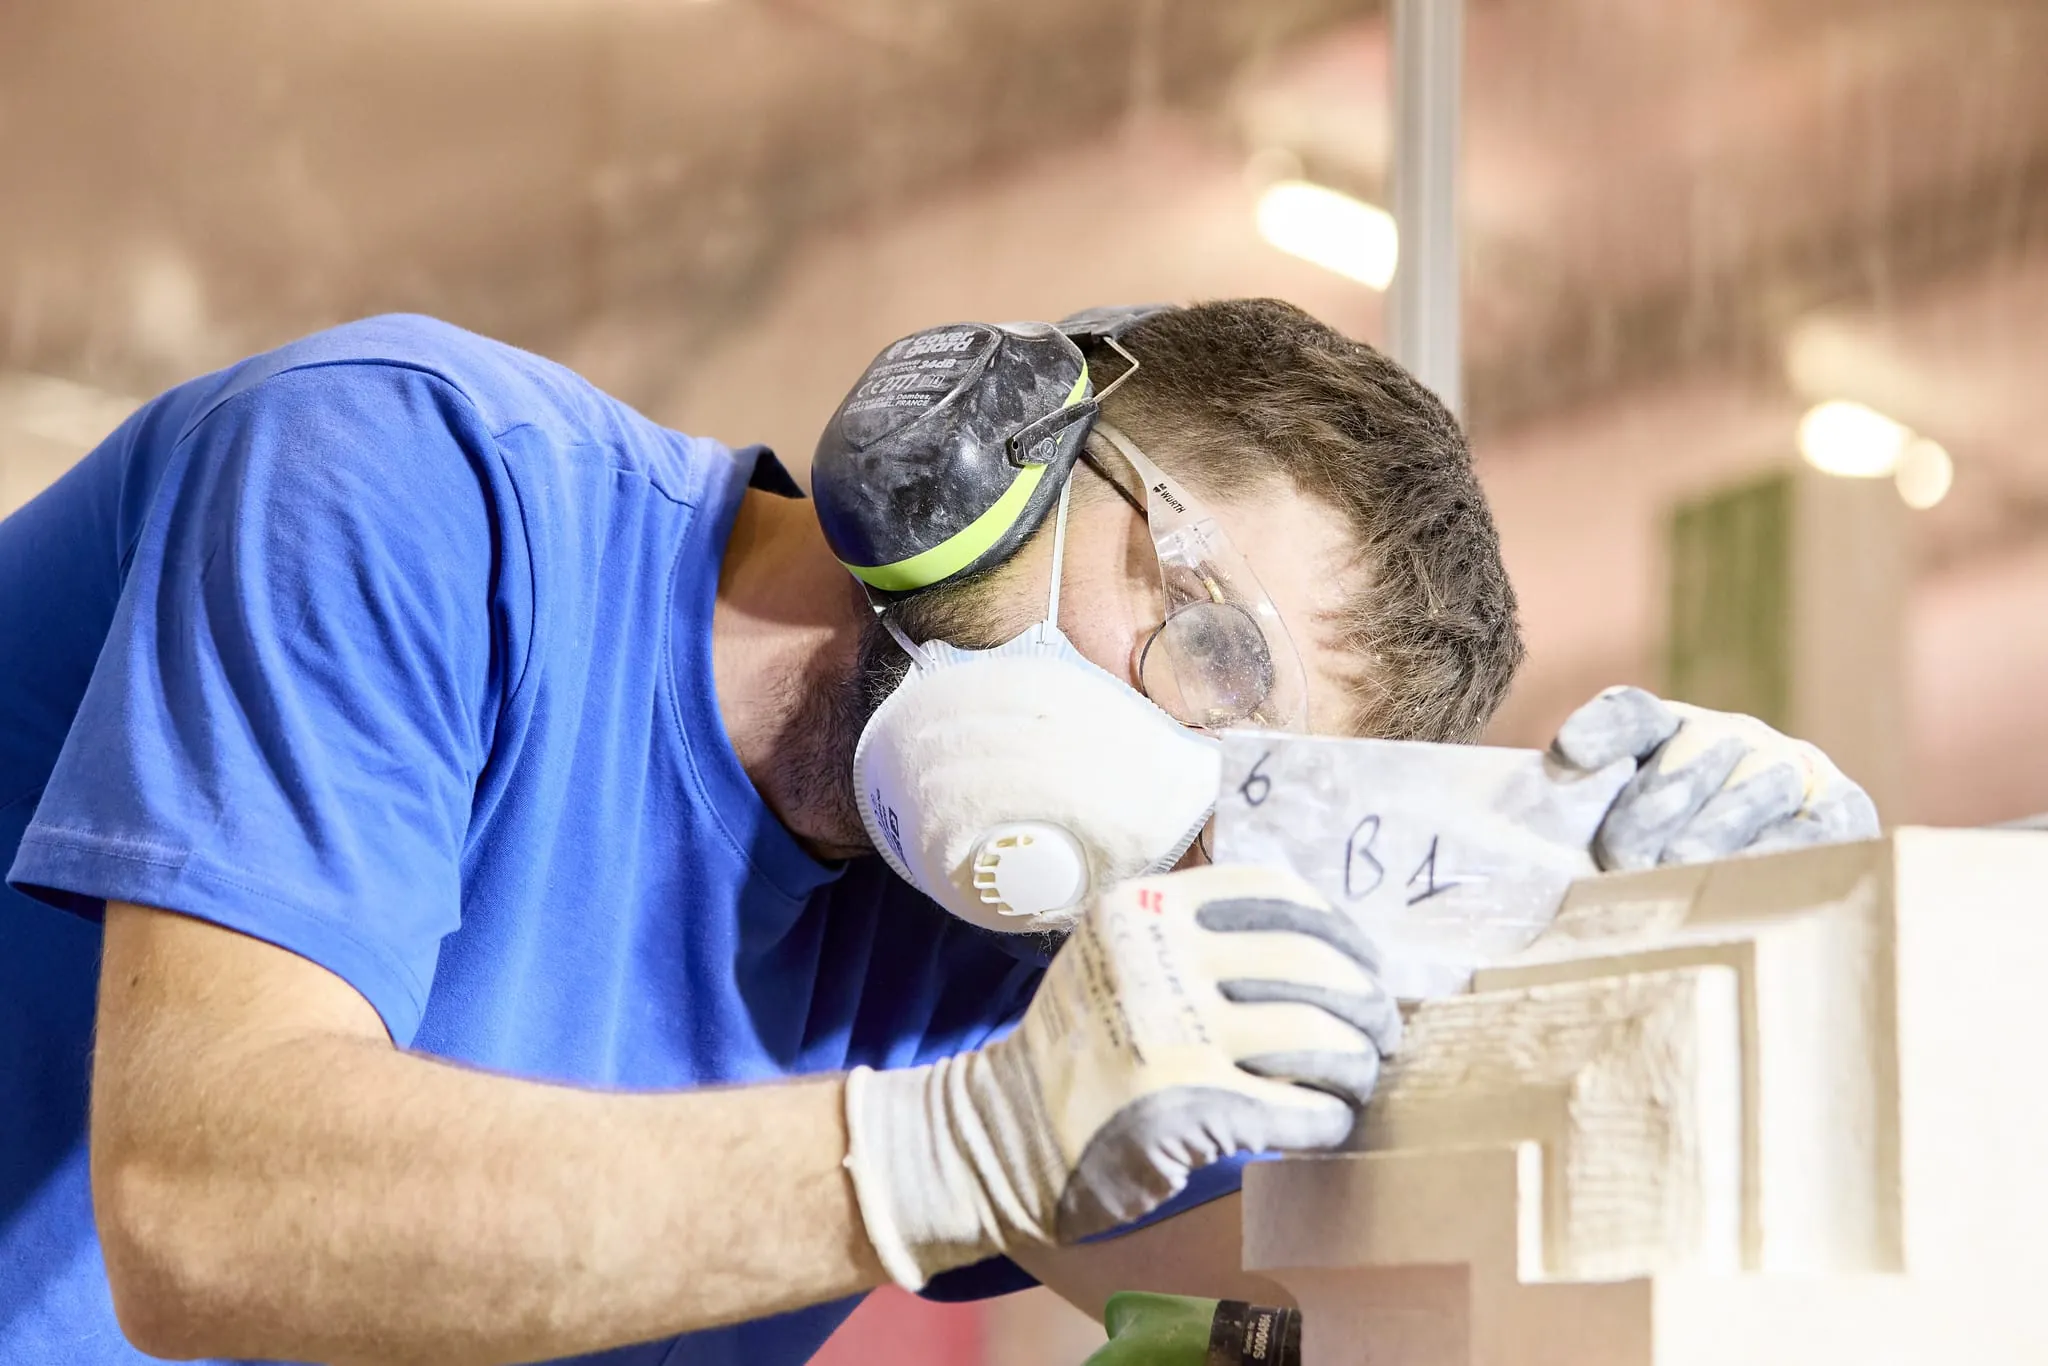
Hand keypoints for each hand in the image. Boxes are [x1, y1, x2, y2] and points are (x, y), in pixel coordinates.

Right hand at [842, 865, 1398, 1289]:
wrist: (1002, 1136)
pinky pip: (1295, 1110)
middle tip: (1383, 1034)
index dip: (1340, 931)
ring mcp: (1172, 1033)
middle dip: (1367, 1005)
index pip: (1277, 895)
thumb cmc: (1079, 1048)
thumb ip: (1193, 936)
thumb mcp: (1117, 956)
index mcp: (1148, 906)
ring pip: (1317, 1040)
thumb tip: (1321, 946)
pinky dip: (1326, 1121)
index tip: (1366, 966)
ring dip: (1357, 1066)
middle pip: (1312, 966)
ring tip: (1359, 1083)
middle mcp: (1159, 957)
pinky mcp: (1186, 1110)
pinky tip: (1328, 1126)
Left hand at [1550, 686, 1880, 871]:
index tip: (1570, 753)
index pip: (1634, 716)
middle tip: (1622, 853)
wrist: (1784, 876)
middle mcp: (1730, 738)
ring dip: (1716, 825)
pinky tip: (1753, 874)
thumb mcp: (1620, 831)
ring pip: (1757, 782)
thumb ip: (1583, 814)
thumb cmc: (1671, 863)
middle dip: (1656, 801)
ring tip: (1679, 866)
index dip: (1604, 729)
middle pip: (1695, 749)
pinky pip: (1816, 825)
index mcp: (1668, 733)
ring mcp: (1789, 769)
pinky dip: (1784, 847)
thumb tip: (1557, 801)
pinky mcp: (1840, 812)